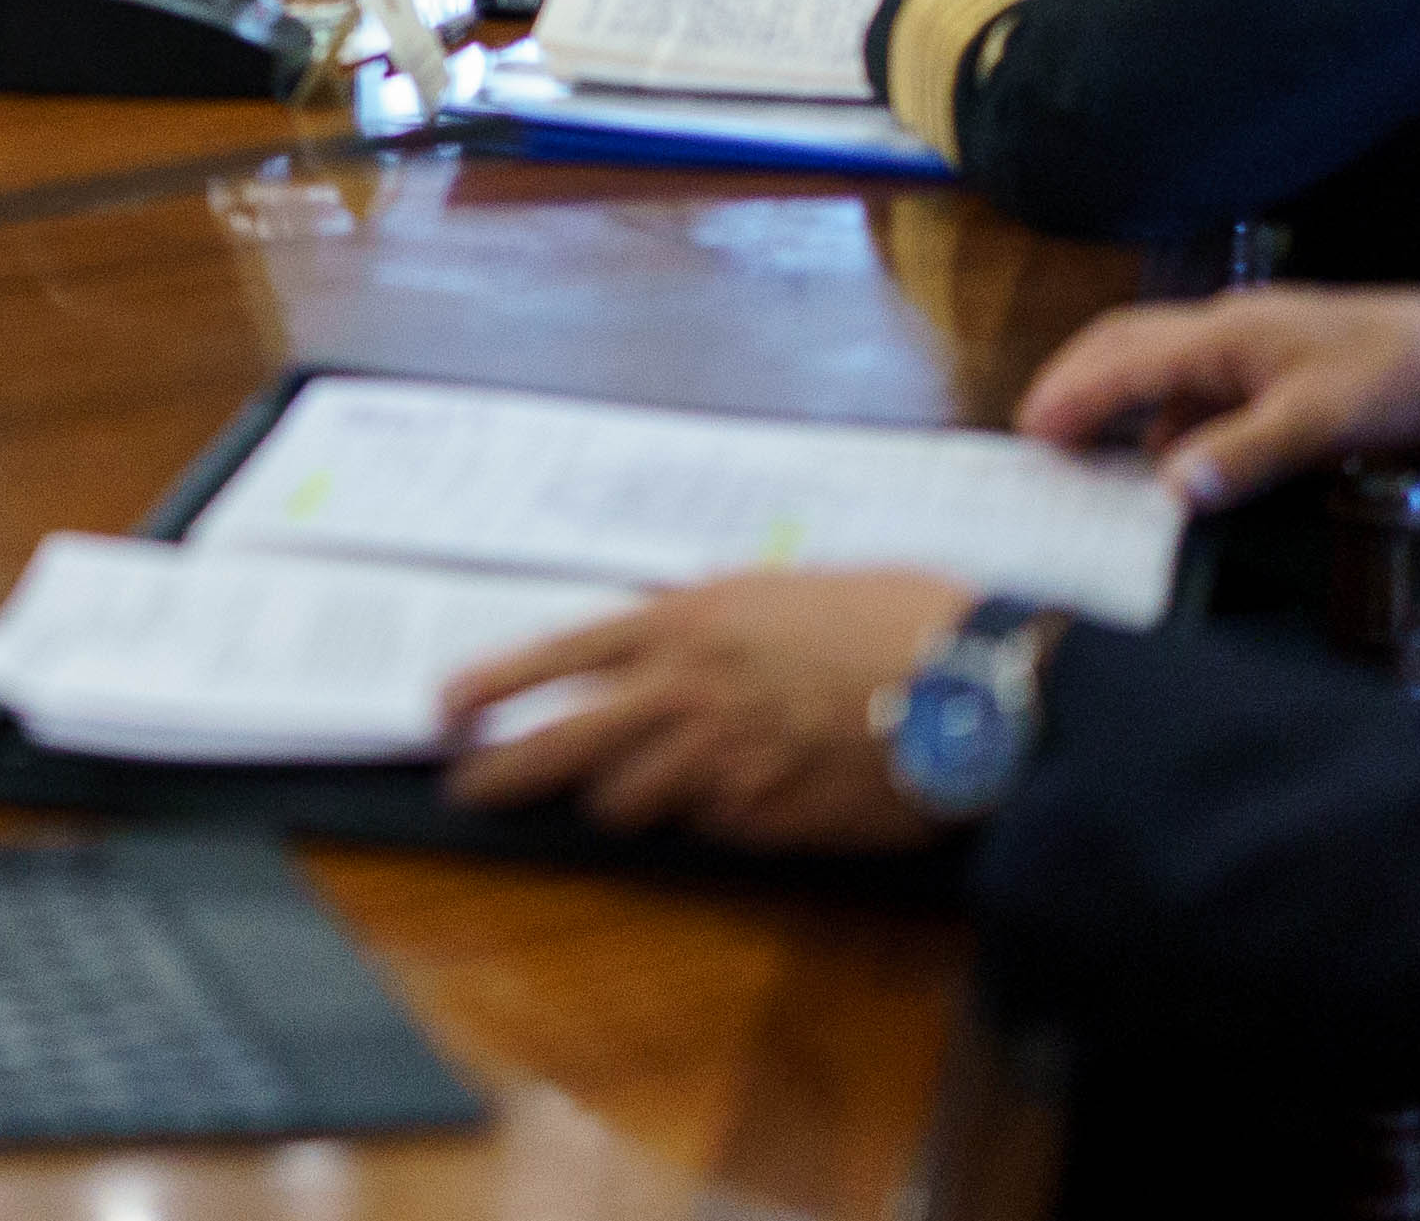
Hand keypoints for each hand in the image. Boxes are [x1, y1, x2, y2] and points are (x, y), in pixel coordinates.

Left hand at [440, 569, 979, 855]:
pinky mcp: (765, 822)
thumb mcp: (785, 590)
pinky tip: (751, 798)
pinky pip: (710, 828)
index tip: (445, 709)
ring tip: (641, 789)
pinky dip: (712, 818)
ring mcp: (722, 765)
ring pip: (628, 801)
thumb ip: (715, 620)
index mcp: (685, 622)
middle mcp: (686, 693)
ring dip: (623, 798)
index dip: (492, 685)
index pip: (556, 655)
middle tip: (467, 787)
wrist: (973, 686)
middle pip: (561, 744)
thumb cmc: (893, 617)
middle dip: (502, 770)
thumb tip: (673, 643)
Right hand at [1016, 286, 1419, 510]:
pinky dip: (1171, 424)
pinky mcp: (1278, 375)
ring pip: (1161, 369)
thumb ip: (1242, 455)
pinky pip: (1201, 394)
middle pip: (1124, 345)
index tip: (1030, 436)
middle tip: (1040, 434)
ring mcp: (1251, 351)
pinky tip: (1175, 462)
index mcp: (1223, 334)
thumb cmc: (1398, 378)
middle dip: (1075, 383)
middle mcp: (1224, 332)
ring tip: (1093, 456)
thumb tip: (1165, 490)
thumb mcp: (1321, 422)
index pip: (1122, 360)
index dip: (1070, 396)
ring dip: (1121, 405)